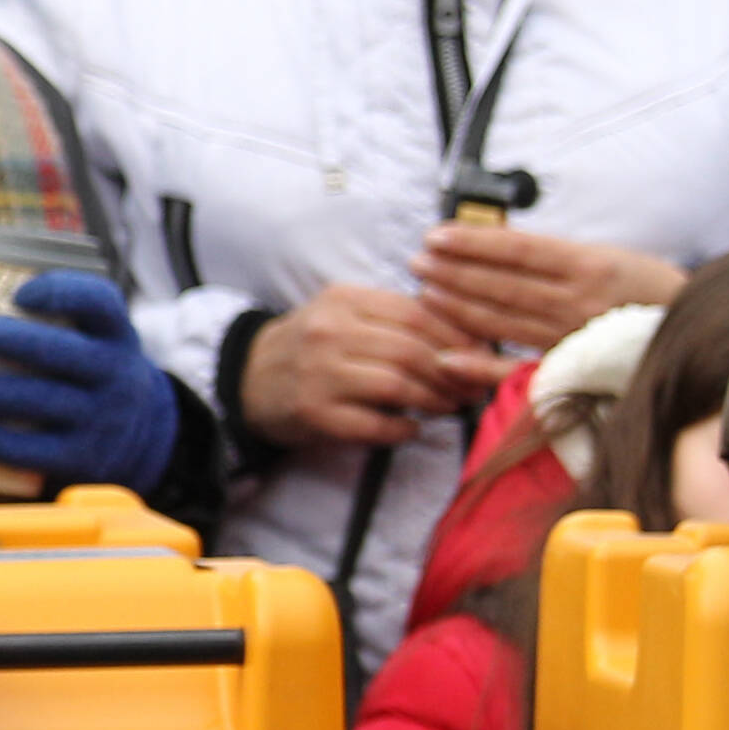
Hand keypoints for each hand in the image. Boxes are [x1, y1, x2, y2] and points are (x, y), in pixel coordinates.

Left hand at [0, 271, 182, 490]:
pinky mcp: (81, 459)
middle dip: (12, 341)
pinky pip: (30, 450)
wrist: (138, 437)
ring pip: (42, 401)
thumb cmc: (91, 373)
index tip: (19, 297)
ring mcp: (102, 419)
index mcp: (115, 334)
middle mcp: (117, 374)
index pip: (97, 301)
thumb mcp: (95, 339)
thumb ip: (57, 320)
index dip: (57, 292)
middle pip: (61, 352)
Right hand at [238, 283, 509, 449]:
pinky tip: (411, 428)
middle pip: (409, 350)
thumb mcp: (346, 314)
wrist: (247, 378)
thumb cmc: (313, 347)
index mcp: (344, 300)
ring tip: (449, 407)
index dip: (456, 337)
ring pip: (396, 386)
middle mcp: (329, 332)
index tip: (481, 354)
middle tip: (472, 388)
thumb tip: (466, 339)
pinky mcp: (314, 413)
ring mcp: (319, 374)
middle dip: (451, 373)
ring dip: (433, 400)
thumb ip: (396, 318)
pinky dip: (402, 429)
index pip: (416, 313)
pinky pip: (373, 424)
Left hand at [412, 226, 686, 353]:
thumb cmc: (648, 293)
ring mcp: (570, 336)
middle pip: (501, 282)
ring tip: (424, 290)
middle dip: (453, 270)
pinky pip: (517, 367)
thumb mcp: (613, 259)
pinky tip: (447, 357)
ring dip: (457, 305)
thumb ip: (559, 257)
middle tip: (417, 260)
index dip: (473, 242)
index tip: (437, 234)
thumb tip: (500, 246)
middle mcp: (577, 299)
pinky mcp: (569, 368)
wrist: (694, 334)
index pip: (517, 249)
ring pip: (502, 319)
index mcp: (589, 264)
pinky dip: (480, 364)